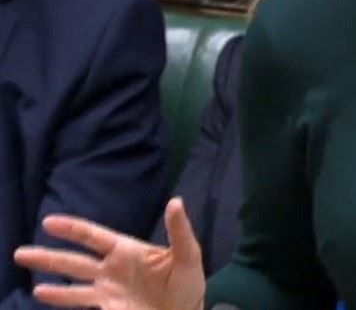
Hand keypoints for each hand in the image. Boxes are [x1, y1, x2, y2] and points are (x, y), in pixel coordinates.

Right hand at [13, 197, 204, 308]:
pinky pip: (80, 303)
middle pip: (74, 261)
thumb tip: (175, 201)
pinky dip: (61, 299)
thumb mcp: (188, 255)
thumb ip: (179, 231)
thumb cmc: (188, 283)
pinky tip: (42, 294)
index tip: (48, 222)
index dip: (72, 229)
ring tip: (30, 283)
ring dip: (51, 282)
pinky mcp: (108, 309)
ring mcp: (107, 291)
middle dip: (49, 256)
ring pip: (72, 284)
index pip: (94, 236)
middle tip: (20, 253)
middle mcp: (111, 269)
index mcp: (127, 250)